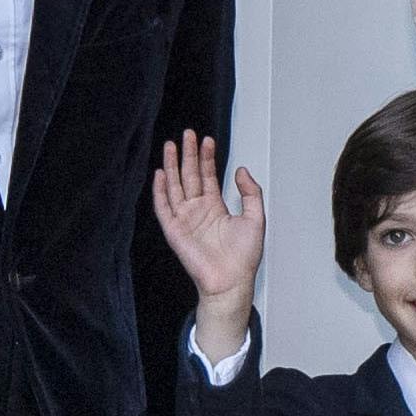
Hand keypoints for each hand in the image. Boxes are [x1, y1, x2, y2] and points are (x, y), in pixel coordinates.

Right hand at [151, 132, 262, 348]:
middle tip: (187, 134)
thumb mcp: (255, 217)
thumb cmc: (243, 257)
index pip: (208, 176)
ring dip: (172, 166)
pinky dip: (160, 191)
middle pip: (189, 176)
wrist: (231, 281)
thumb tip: (241, 170)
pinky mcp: (174, 231)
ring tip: (171, 145)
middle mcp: (198, 210)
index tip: (207, 140)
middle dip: (188, 155)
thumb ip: (250, 192)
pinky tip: (160, 174)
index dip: (206, 158)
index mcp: (215, 207)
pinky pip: (164, 207)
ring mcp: (185, 219)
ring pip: (175, 186)